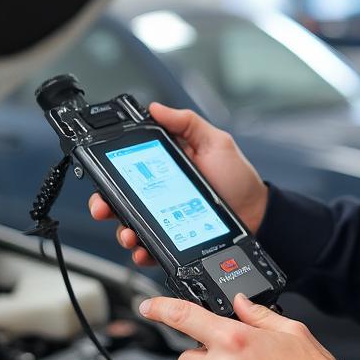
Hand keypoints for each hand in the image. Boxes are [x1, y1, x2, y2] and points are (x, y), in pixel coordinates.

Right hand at [88, 102, 268, 268]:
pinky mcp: (173, 239)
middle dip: (105, 205)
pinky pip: (150, 247)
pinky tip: (142, 249)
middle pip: (120, 199)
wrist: (258, 214)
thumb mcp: (215, 142)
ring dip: (122, 231)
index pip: (128, 168)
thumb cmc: (238, 178)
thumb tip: (156, 108)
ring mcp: (164, 218)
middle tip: (103, 208)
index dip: (110, 173)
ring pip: (130, 225)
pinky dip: (141, 251)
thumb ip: (187, 123)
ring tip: (128, 233)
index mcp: (165, 167)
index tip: (102, 177)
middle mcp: (159, 192)